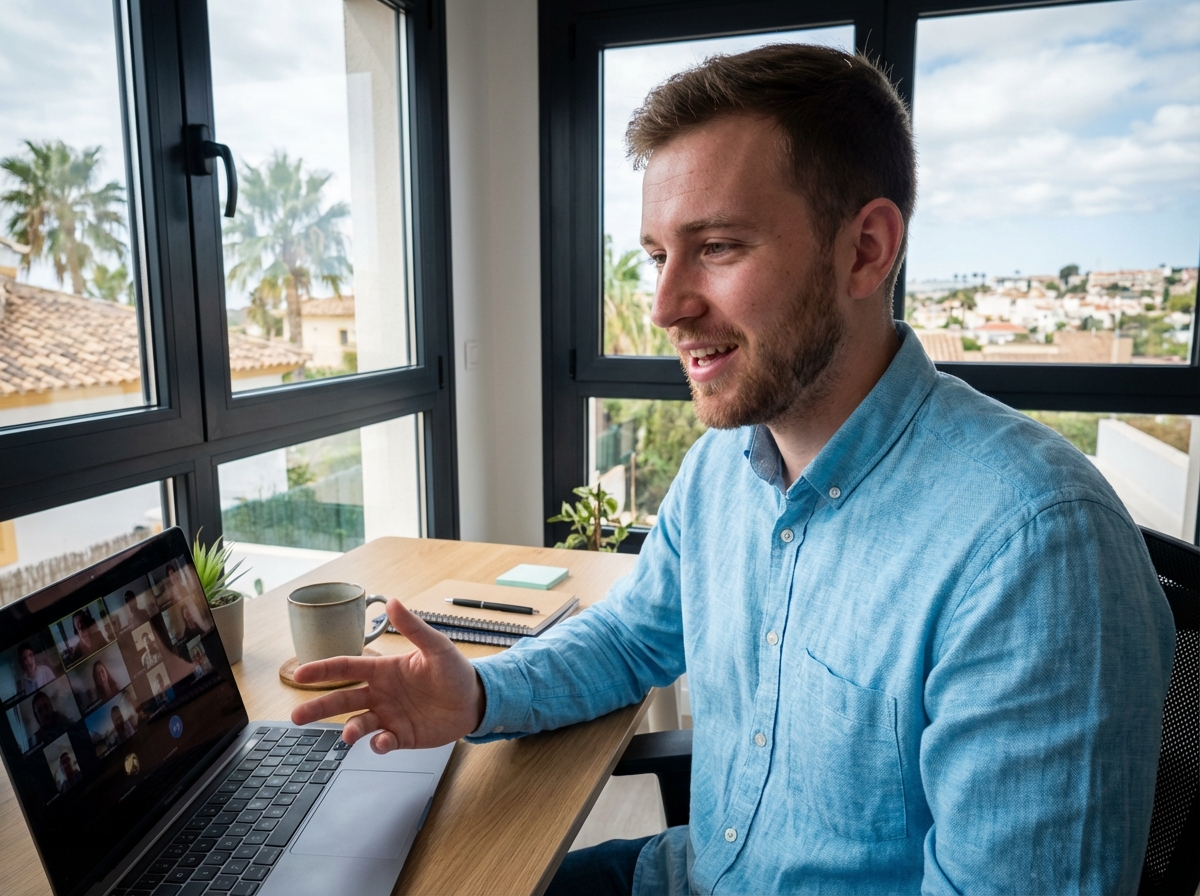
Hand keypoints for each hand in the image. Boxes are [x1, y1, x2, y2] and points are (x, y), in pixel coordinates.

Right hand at [289, 598, 485, 752]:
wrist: (475, 701)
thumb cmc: (454, 671)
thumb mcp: (436, 646)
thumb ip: (413, 628)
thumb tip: (393, 602)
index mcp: (383, 669)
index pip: (347, 668)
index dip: (323, 670)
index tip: (300, 674)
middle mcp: (380, 693)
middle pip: (342, 699)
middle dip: (319, 707)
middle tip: (296, 717)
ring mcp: (389, 716)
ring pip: (358, 723)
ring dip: (350, 729)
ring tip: (349, 735)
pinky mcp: (401, 736)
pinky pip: (383, 742)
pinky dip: (379, 745)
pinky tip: (382, 742)